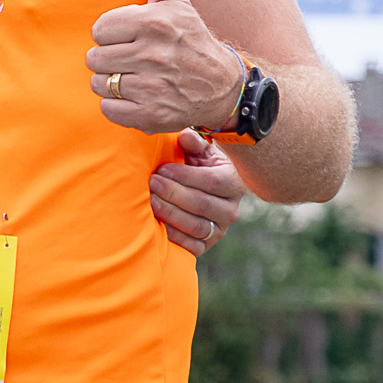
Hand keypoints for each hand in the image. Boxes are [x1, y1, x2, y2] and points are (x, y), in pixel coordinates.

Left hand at [88, 0, 243, 132]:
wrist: (222, 87)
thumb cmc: (190, 39)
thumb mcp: (178, 1)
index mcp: (153, 22)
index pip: (99, 30)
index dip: (112, 35)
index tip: (135, 38)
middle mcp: (153, 53)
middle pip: (95, 58)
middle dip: (112, 59)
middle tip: (138, 60)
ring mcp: (152, 86)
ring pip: (99, 84)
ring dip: (114, 84)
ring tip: (139, 78)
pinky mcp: (151, 115)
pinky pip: (108, 110)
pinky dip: (119, 107)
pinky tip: (141, 98)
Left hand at [148, 126, 245, 257]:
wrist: (200, 193)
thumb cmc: (198, 168)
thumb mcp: (200, 153)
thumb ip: (194, 144)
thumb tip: (185, 135)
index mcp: (233, 183)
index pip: (212, 181)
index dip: (185, 176)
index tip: (162, 169)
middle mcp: (231, 209)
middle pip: (202, 204)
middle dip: (174, 193)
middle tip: (151, 183)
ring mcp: (219, 229)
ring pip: (196, 226)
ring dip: (170, 213)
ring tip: (150, 201)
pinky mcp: (206, 245)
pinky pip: (192, 246)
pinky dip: (173, 237)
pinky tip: (156, 224)